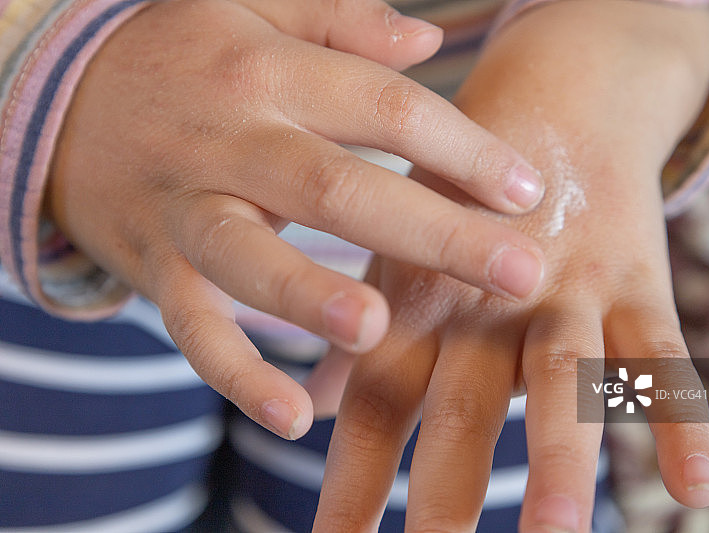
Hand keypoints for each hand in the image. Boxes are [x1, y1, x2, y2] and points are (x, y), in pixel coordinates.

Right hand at [46, 0, 546, 438]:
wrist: (65, 101)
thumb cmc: (188, 57)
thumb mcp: (258, 11)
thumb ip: (342, 21)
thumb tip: (427, 43)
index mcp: (272, 73)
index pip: (385, 107)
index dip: (461, 149)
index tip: (528, 191)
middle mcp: (231, 141)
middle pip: (338, 188)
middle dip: (433, 234)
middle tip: (518, 274)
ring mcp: (188, 209)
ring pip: (252, 258)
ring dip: (313, 297)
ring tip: (378, 330)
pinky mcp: (155, 267)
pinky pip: (193, 328)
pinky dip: (237, 375)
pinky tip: (293, 416)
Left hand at [310, 1, 708, 529]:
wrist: (550, 104)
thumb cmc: (456, 206)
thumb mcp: (397, 259)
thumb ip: (360, 346)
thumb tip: (310, 410)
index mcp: (415, 301)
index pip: (374, 405)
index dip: (352, 482)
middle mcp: (481, 302)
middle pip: (460, 404)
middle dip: (448, 489)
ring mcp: (561, 290)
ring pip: (560, 377)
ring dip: (563, 455)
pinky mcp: (631, 277)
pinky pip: (659, 352)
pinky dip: (678, 416)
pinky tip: (695, 491)